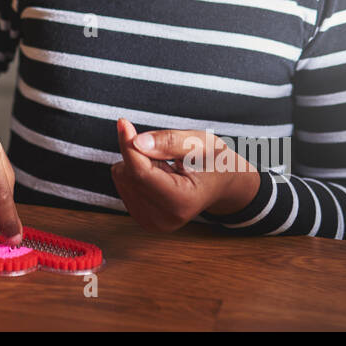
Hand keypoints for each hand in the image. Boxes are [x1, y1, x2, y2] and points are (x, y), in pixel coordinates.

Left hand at [110, 119, 259, 233]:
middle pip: (129, 174)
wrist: (223, 186)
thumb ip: (170, 142)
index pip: (141, 172)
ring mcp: (152, 223)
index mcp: (182, 201)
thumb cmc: (216, 162)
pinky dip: (137, 174)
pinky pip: (123, 185)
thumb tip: (137, 142)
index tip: (124, 122)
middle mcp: (164, 219)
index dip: (129, 144)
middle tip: (168, 155)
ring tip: (167, 167)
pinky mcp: (143, 220)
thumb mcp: (202, 143)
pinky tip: (160, 176)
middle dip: (140, 154)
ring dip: (139, 164)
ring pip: (122, 178)